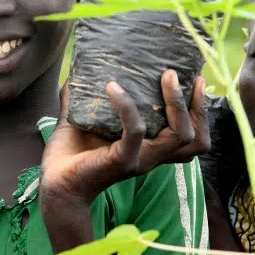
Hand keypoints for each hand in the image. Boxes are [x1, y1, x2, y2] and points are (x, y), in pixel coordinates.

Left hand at [40, 70, 208, 206]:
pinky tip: (112, 88)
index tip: (197, 82)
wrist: (54, 183)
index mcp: (150, 148)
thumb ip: (85, 98)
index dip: (201, 113)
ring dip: (175, 103)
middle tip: (178, 76)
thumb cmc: (70, 155)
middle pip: (195, 141)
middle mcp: (151, 156)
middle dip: (196, 107)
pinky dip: (126, 106)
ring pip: (178, 136)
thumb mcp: (85, 120)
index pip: (192, 139)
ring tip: (165, 77)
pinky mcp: (122, 161)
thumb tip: (79, 71)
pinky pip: (134, 131)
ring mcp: (139, 160)